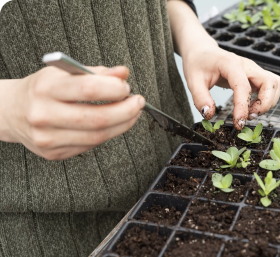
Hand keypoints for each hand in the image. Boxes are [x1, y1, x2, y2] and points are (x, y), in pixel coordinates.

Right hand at [0, 66, 144, 159]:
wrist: (11, 111)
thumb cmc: (42, 89)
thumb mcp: (65, 73)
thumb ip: (97, 72)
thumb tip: (124, 73)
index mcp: (47, 88)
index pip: (89, 89)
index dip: (115, 89)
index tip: (127, 87)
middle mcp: (44, 115)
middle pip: (98, 118)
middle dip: (127, 111)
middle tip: (138, 103)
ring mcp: (48, 138)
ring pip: (97, 137)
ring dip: (122, 125)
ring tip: (132, 114)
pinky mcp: (54, 153)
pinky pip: (90, 146)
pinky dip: (107, 134)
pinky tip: (113, 125)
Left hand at [182, 45, 279, 129]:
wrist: (202, 51)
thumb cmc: (198, 64)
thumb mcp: (193, 81)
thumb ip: (200, 98)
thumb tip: (209, 114)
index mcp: (231, 64)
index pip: (243, 87)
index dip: (243, 107)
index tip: (238, 123)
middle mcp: (247, 65)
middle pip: (270, 82)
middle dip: (265, 104)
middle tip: (249, 117)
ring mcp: (253, 69)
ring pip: (275, 84)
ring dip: (268, 102)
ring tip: (251, 113)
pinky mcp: (255, 75)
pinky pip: (271, 86)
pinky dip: (267, 99)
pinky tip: (252, 107)